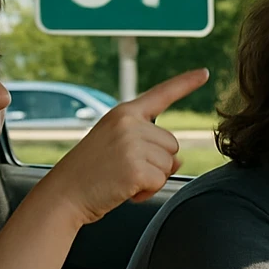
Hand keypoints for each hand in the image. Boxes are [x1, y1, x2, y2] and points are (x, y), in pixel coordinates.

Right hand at [51, 68, 208, 225]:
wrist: (63, 195)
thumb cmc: (89, 174)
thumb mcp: (117, 148)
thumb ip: (148, 146)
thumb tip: (178, 160)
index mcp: (123, 113)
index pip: (161, 94)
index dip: (186, 83)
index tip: (205, 73)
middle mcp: (129, 124)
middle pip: (172, 143)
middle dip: (156, 162)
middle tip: (125, 170)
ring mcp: (132, 144)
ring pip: (169, 164)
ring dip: (152, 178)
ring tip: (122, 179)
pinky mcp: (136, 167)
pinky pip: (160, 181)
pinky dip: (146, 192)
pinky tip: (124, 190)